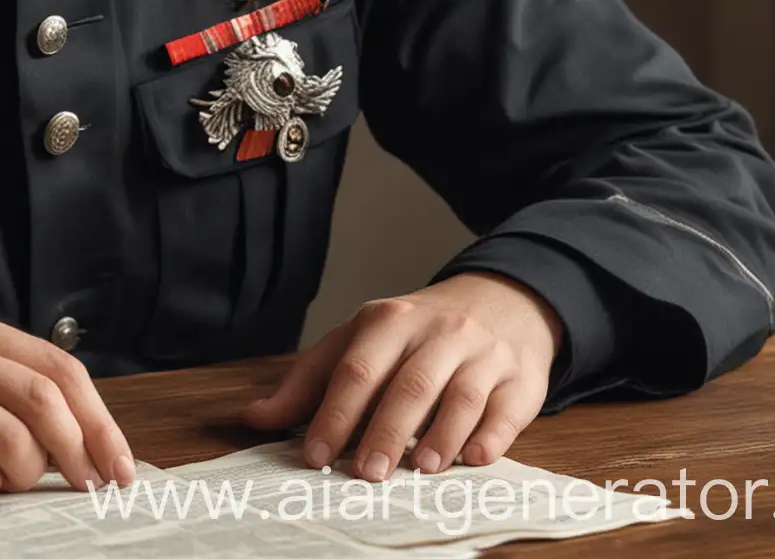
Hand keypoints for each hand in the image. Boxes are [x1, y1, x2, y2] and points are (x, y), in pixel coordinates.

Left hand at [242, 271, 561, 479]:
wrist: (496, 302)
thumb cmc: (413, 334)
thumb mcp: (359, 342)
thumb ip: (310, 382)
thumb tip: (253, 417)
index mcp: (388, 320)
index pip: (357, 369)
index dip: (334, 413)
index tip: (315, 454)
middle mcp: (437, 332)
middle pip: (409, 384)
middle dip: (385, 430)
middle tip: (366, 472)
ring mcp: (482, 353)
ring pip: (461, 395)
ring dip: (440, 435)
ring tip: (419, 469)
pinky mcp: (520, 377)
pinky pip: (508, 407)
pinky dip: (492, 434)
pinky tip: (475, 457)